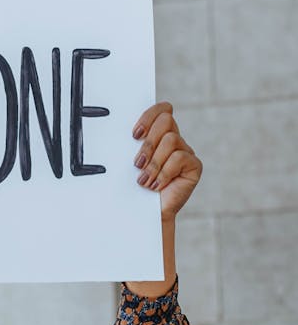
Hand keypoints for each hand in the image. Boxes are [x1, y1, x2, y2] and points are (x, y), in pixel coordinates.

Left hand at [132, 102, 201, 222]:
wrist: (146, 215)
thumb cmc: (137, 190)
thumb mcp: (130, 164)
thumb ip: (134, 145)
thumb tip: (131, 133)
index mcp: (159, 135)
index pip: (162, 110)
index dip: (149, 116)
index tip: (134, 134)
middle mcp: (174, 141)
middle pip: (166, 120)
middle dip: (149, 142)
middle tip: (137, 162)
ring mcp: (186, 153)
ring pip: (171, 140)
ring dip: (154, 162)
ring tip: (144, 180)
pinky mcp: (194, 166)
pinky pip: (179, 158)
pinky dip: (164, 173)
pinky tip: (156, 186)